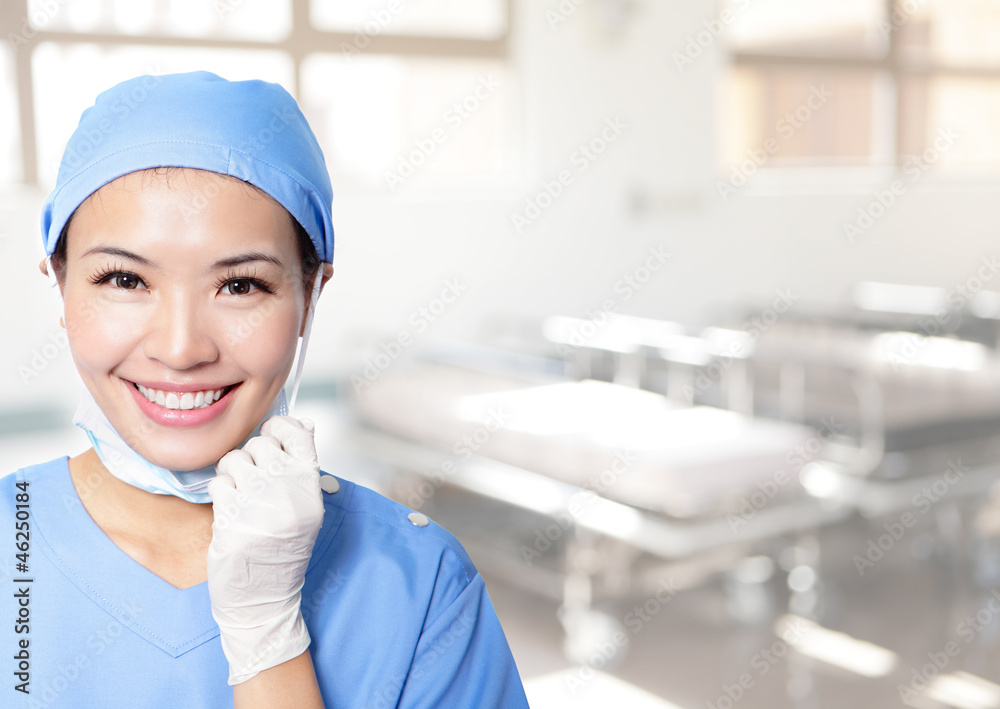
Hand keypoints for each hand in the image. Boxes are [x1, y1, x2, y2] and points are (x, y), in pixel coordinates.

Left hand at [207, 415, 324, 685]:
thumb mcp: (305, 508)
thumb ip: (301, 467)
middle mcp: (288, 493)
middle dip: (250, 458)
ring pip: (234, 460)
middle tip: (251, 481)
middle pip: (260, 445)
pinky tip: (230, 512)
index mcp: (311, 487)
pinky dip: (220, 494)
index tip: (271, 440)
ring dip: (231, 474)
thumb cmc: (283, 549)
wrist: (264, 598)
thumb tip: (303, 423)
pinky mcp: (231, 519)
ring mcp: (260, 506)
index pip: (296, 433)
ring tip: (239, 496)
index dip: (279, 429)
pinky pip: (218, 484)